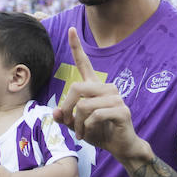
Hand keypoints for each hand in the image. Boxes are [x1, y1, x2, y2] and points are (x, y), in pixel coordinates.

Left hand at [54, 28, 148, 162]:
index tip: (70, 30)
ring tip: (81, 134)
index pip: (84, 63)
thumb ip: (65, 118)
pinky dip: (88, 127)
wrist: (121, 147)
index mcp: (96, 87)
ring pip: (85, 105)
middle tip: (68, 124)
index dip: (77, 47)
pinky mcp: (122, 110)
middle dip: (67, 109)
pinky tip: (90, 133)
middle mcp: (107, 88)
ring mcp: (116, 98)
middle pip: (77, 88)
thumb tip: (54, 113)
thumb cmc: (99, 133)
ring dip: (78, 123)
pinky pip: (95, 115)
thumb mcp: (77, 126)